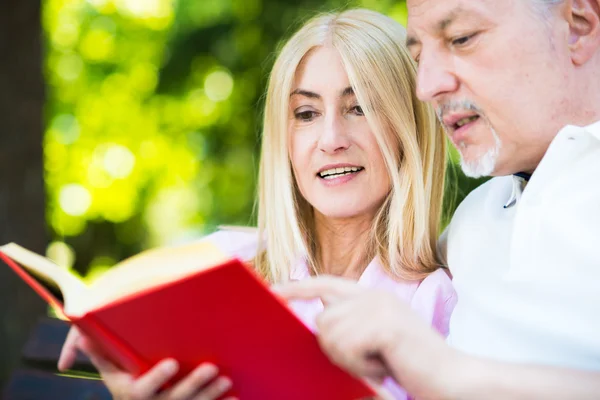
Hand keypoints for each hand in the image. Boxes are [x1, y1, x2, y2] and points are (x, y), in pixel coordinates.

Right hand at [58, 327, 236, 399]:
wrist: (140, 396)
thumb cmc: (124, 372)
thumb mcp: (108, 364)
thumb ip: (98, 350)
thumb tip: (82, 335)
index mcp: (130, 393)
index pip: (142, 390)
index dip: (157, 378)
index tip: (172, 363)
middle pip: (173, 399)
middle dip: (194, 385)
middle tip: (212, 368)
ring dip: (211, 395)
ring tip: (227, 380)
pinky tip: (236, 397)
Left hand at [274, 276, 455, 398]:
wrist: (451, 379)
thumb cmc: (413, 364)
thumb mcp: (377, 338)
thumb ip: (352, 324)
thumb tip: (318, 324)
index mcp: (372, 296)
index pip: (326, 282)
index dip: (298, 287)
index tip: (273, 292)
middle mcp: (373, 296)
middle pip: (322, 321)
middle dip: (336, 350)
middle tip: (368, 362)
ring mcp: (379, 308)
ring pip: (330, 336)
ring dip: (350, 361)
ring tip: (379, 364)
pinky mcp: (383, 325)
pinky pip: (346, 348)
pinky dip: (361, 367)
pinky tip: (385, 367)